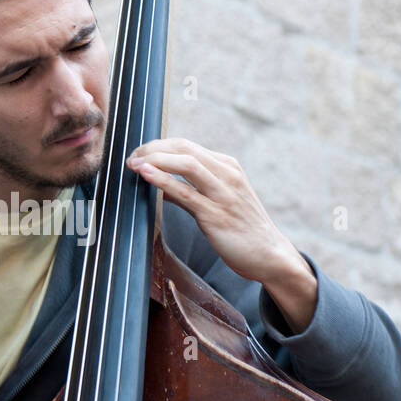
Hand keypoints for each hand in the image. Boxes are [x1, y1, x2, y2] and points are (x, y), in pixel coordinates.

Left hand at [125, 137, 317, 330]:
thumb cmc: (243, 229)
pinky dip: (162, 180)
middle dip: (153, 148)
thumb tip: (163, 184)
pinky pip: (185, 193)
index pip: (187, 145)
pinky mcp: (216, 215)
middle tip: (131, 157)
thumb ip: (195, 189)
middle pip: (184, 148)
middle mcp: (227, 175)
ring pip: (185, 164)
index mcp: (228, 167)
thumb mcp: (221, 200)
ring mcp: (222, 194)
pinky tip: (146, 176)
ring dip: (154, 160)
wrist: (270, 255)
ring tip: (133, 164)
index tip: (140, 153)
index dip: (159, 145)